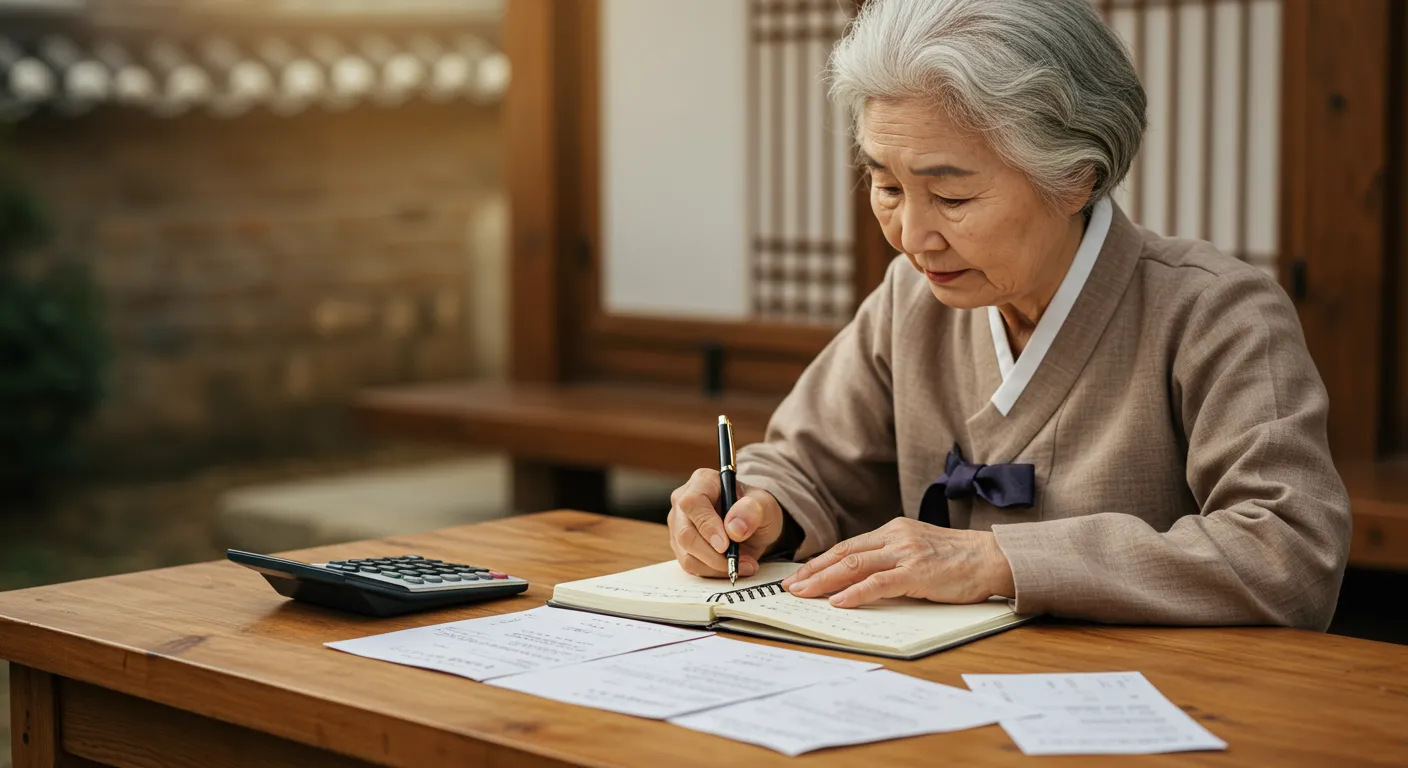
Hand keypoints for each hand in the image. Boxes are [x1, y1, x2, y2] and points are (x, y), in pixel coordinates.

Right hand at [668, 468, 785, 577]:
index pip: (692, 503)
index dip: (707, 526)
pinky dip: (714, 572)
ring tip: (745, 565)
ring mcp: (679, 525)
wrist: (753, 524)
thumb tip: (734, 529)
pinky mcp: (681, 546)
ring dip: (717, 567)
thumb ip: (753, 510)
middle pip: (685, 534)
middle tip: (739, 562)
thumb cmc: (756, 509)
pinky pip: (692, 566)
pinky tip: (734, 567)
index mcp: (702, 482)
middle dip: (713, 555)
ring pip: (687, 555)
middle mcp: (684, 502)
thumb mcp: (765, 504)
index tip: (726, 545)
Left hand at [779, 517, 1014, 607]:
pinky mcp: (917, 573)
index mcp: (893, 530)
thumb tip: (861, 576)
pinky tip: (838, 602)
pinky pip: (878, 583)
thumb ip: (892, 556)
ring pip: (854, 566)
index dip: (820, 561)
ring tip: (803, 594)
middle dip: (813, 571)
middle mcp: (895, 537)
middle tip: (790, 586)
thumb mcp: (918, 549)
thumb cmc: (957, 559)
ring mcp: (906, 554)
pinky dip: (855, 593)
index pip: (848, 546)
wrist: (991, 558)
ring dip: (824, 582)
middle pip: (844, 553)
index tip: (800, 575)